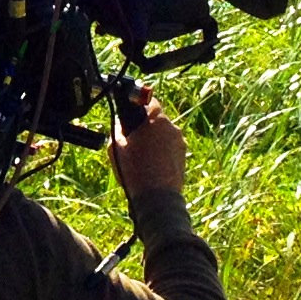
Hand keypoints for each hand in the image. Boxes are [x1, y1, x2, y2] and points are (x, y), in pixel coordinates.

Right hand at [107, 85, 186, 203]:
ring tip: (142, 154)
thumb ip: (119, 128)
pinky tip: (150, 163)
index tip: (131, 110)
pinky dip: (161, 150)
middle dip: (146, 124)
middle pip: (158, 119)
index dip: (139, 104)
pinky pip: (170, 146)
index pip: (150, 101)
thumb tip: (120, 121)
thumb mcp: (117, 146)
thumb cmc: (135, 170)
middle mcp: (173, 128)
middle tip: (133, 137)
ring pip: (164, 133)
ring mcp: (181, 143)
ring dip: (155, 138)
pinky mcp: (183, 156)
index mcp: (157, 121)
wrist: (157, 198)